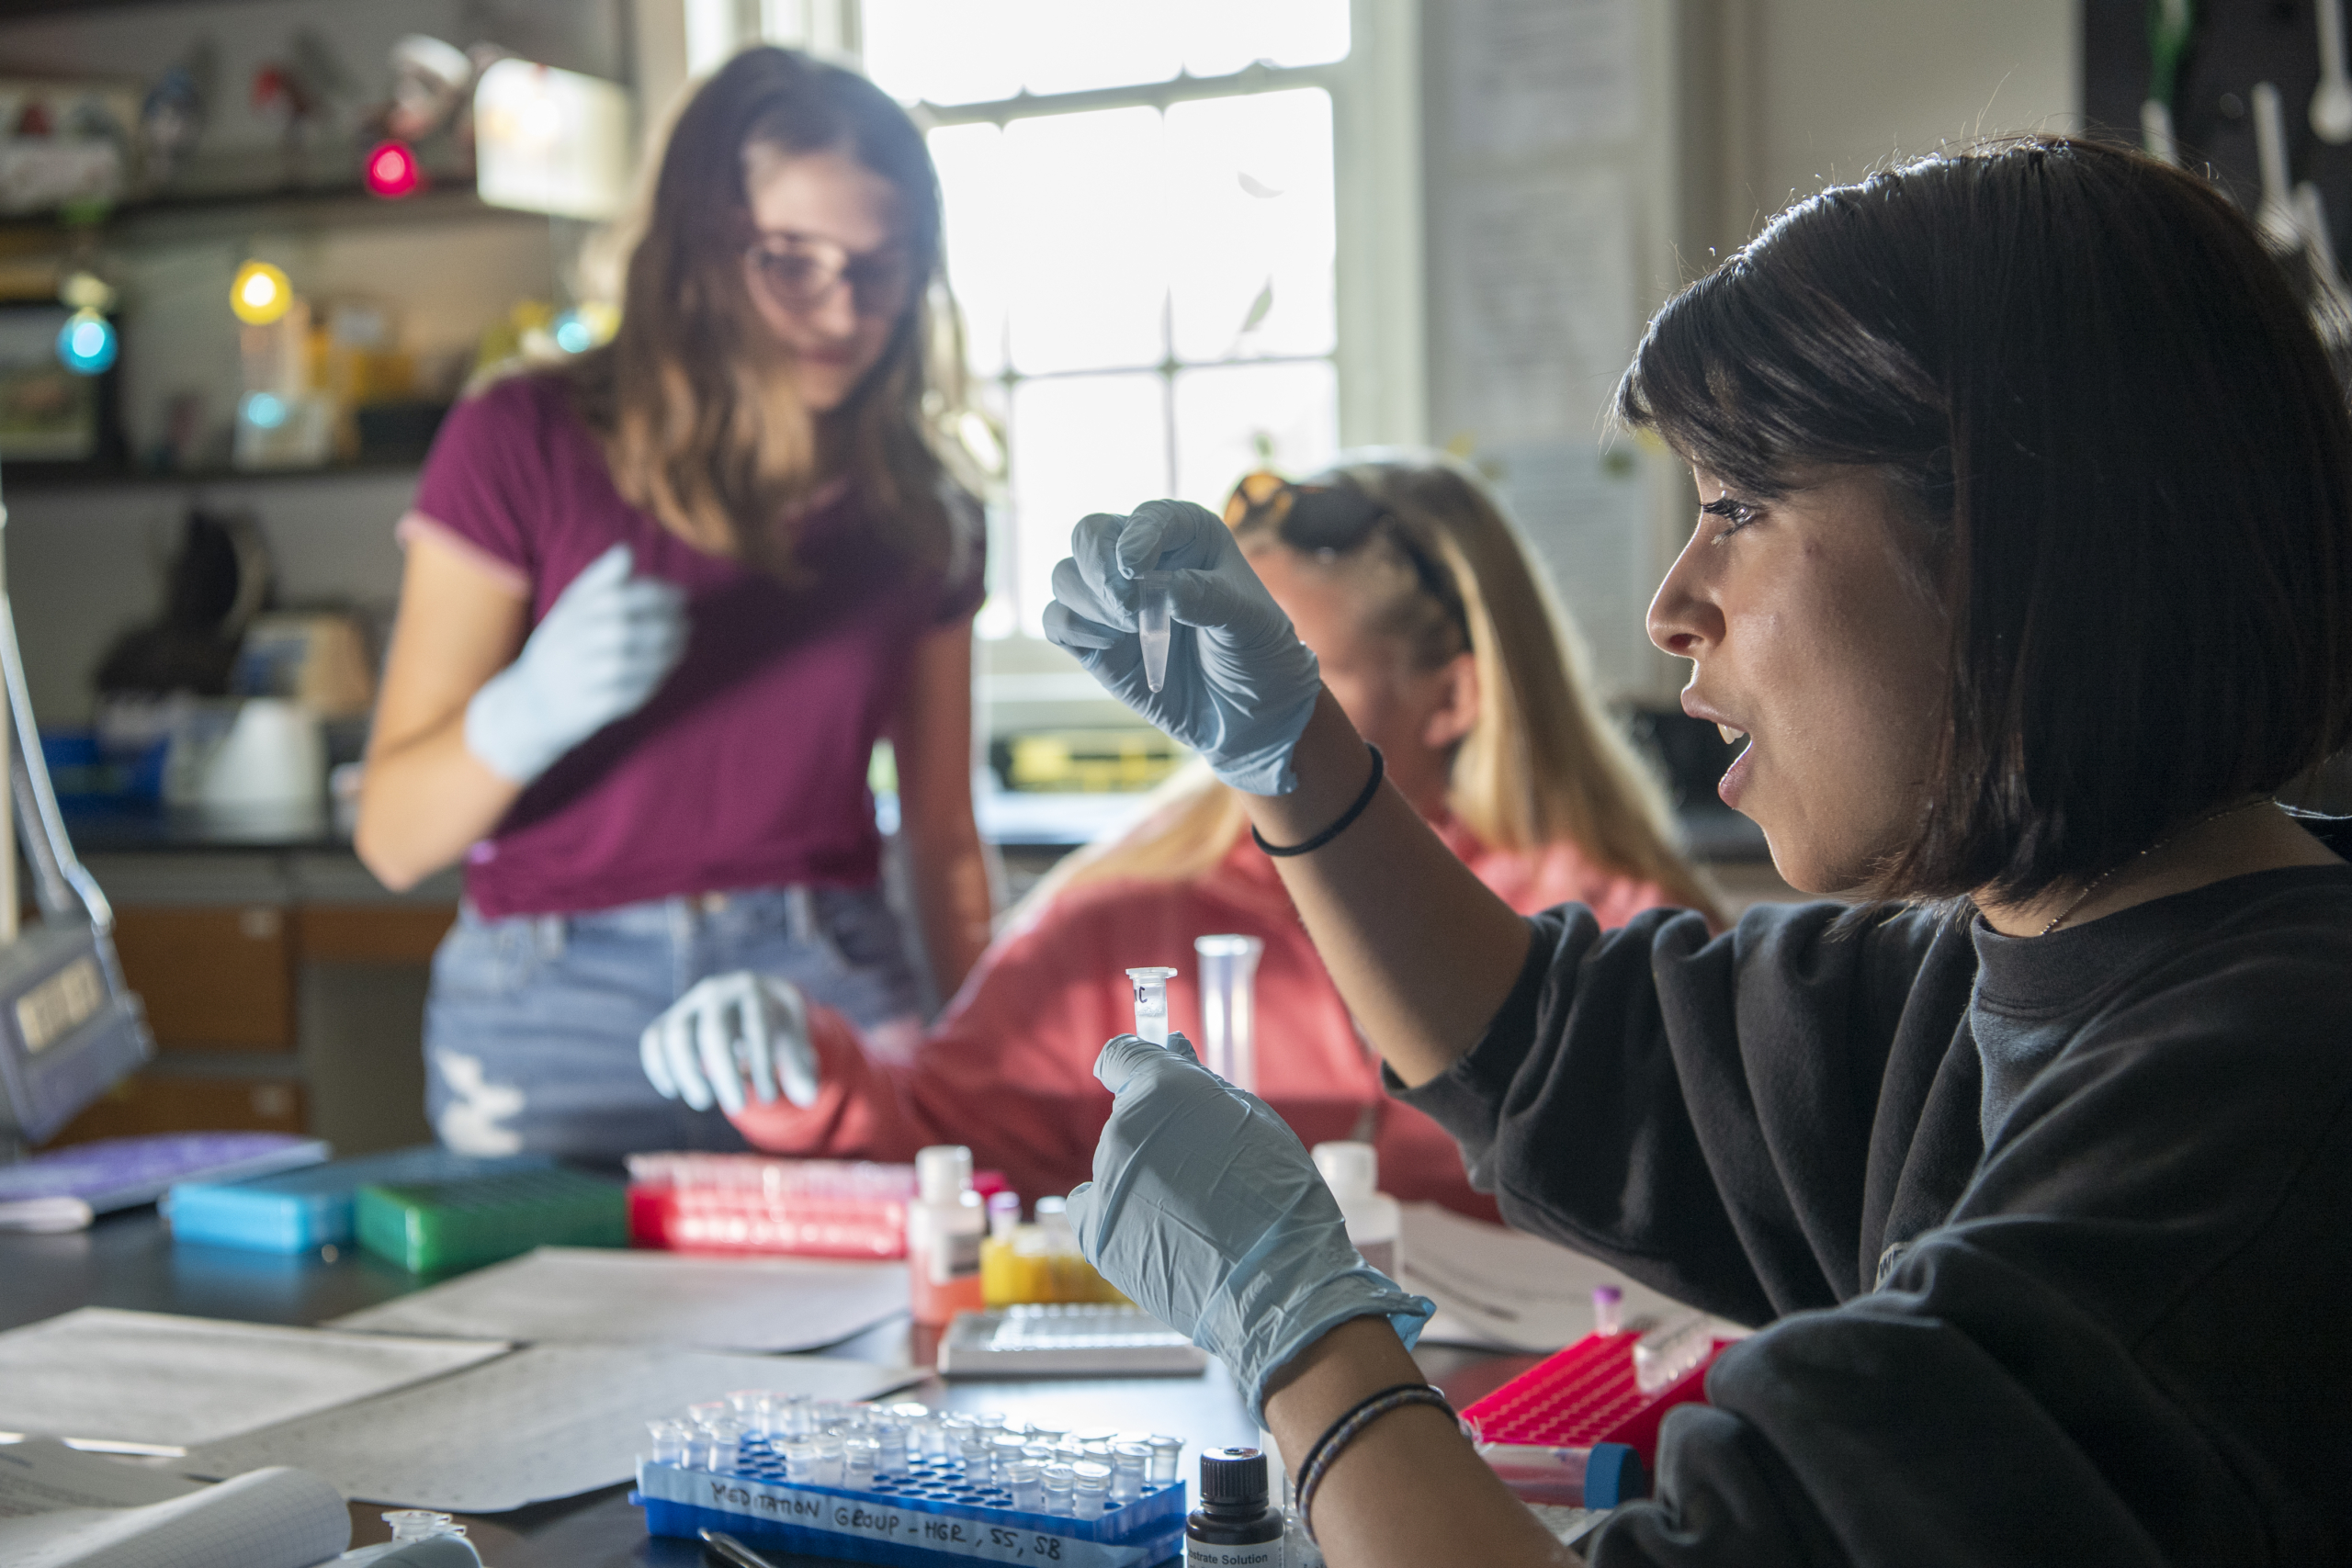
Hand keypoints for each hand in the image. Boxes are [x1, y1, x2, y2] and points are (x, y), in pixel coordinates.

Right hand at [464, 543, 686, 784]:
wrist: (527, 705)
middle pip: (621, 631)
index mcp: (567, 617)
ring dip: (661, 656)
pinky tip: (663, 675)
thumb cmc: (560, 649)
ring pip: (623, 664)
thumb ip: (599, 581)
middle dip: (662, 626)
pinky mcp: (583, 709)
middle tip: (687, 624)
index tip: (681, 597)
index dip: (654, 596)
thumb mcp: (570, 610)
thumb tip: (626, 550)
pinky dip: (646, 685)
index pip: (615, 599)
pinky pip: (620, 696)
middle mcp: (567, 646)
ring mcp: (574, 678)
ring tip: (682, 647)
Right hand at [639, 971, 819, 1114]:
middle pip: (715, 1031)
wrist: (751, 994)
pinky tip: (671, 1090)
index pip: (757, 1026)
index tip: (770, 1098)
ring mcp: (690, 1002)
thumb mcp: (794, 1037)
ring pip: (677, 1034)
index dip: (762, 1064)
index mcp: (755, 991)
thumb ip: (800, 1066)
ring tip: (704, 1101)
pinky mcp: (670, 1016)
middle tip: (738, 1106)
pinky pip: (654, 1038)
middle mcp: (718, 991)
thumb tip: (806, 1097)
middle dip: (725, 1073)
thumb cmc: (776, 1022)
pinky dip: (657, 1065)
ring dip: (687, 1072)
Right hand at [1042, 499, 1320, 795]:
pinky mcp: (1092, 639)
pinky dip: (1074, 629)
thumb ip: (1208, 598)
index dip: (1136, 536)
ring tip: (1134, 630)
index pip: (1148, 517)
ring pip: (1065, 576)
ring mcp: (1112, 598)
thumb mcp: (1249, 621)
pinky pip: (1057, 619)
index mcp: (1186, 536)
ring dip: (1092, 603)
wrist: (1245, 713)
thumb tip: (1163, 589)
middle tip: (1130, 609)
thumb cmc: (1254, 653)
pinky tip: (1111, 645)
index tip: (1135, 568)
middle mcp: (1143, 558)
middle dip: (1100, 568)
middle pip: (1089, 534)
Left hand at [1066, 1032, 1430, 1424]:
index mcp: (1162, 1090)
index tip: (1154, 1081)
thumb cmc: (1277, 1195)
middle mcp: (1122, 1130)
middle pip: (1128, 1118)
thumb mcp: (1251, 1119)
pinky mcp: (1094, 1231)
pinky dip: (1115, 1210)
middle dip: (1159, 1133)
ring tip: (1196, 1212)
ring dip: (1145, 1176)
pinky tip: (1154, 1228)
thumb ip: (1199, 1082)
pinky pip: (1091, 1204)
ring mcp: (1105, 1183)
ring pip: (1118, 1164)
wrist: (1276, 1282)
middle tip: (1207, 1169)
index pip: (1121, 1057)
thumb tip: (1170, 1047)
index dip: (1139, 1067)